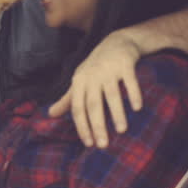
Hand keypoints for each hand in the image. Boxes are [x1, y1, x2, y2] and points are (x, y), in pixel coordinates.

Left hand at [49, 29, 143, 147]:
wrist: (116, 42)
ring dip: (117, 113)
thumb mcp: (79, 81)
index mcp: (79, 82)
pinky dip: (134, 94)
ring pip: (112, 95)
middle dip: (98, 125)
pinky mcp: (125, 64)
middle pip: (93, 104)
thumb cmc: (95, 67)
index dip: (82, 126)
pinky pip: (130, 81)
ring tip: (121, 131)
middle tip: (103, 145)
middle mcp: (92, 76)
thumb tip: (50, 114)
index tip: (88, 144)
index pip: (78, 108)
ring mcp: (109, 70)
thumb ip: (67, 99)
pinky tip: (137, 108)